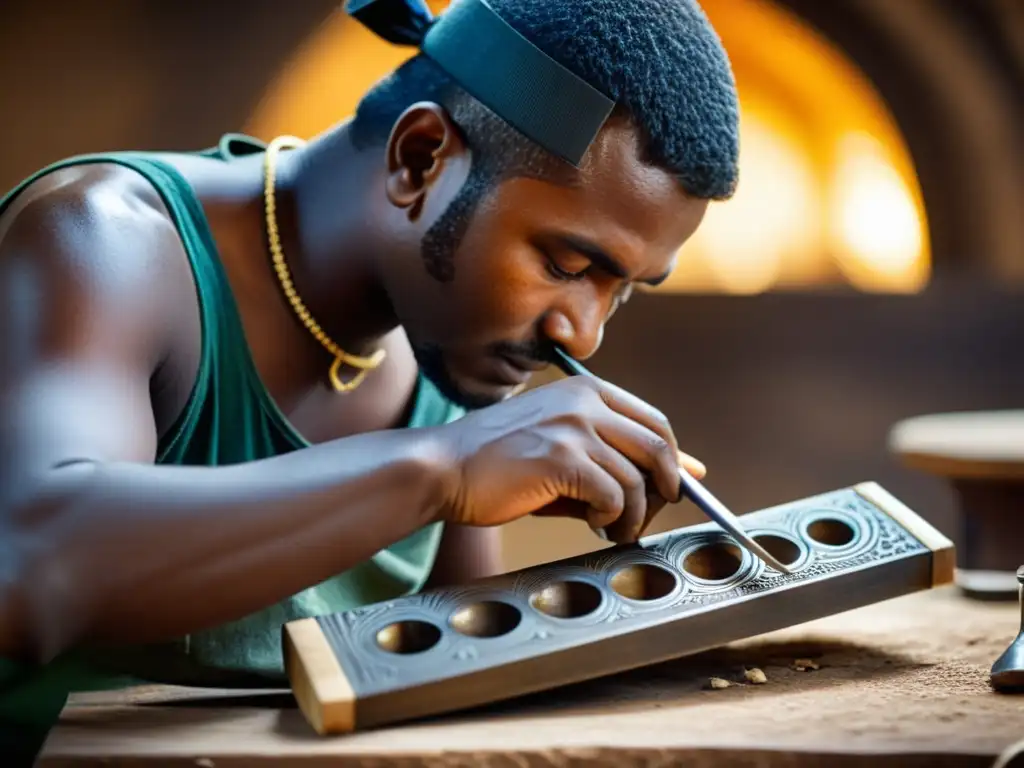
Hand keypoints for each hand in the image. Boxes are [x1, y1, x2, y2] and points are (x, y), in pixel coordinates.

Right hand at [434, 376, 706, 542]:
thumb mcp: (562, 447)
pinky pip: (614, 497)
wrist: (442, 469)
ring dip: (633, 515)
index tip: (670, 489)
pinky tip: (591, 524)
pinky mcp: (562, 459)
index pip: (655, 421)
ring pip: (638, 479)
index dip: (672, 460)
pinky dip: (611, 520)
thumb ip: (617, 457)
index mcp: (586, 390)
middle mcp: (585, 402)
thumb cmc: (498, 463)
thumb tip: (688, 473)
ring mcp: (574, 427)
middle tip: (645, 516)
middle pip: (659, 446)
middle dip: (666, 489)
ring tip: (613, 530)